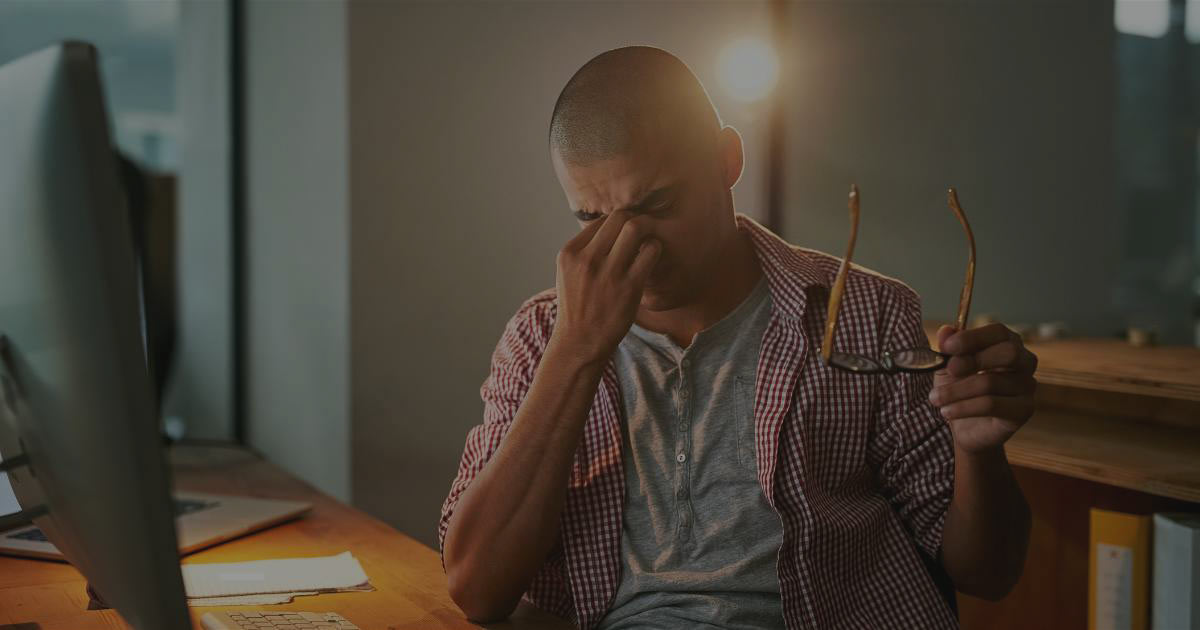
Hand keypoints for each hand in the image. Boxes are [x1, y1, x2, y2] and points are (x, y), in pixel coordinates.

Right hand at [550, 210, 660, 365]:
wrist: (579, 342)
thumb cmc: (577, 307)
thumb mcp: (568, 274)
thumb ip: (584, 251)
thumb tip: (609, 228)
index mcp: (570, 253)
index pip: (600, 220)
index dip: (616, 222)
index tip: (625, 231)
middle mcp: (587, 259)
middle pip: (619, 217)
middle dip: (634, 219)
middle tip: (641, 231)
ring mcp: (608, 272)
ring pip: (636, 228)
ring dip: (647, 231)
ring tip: (646, 242)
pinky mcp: (629, 286)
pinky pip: (651, 251)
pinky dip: (655, 249)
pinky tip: (651, 258)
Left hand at [928, 323, 1037, 453]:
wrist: (964, 428)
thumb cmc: (960, 390)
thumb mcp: (948, 366)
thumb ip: (948, 347)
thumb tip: (946, 330)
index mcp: (1008, 343)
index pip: (999, 332)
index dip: (973, 337)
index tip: (947, 346)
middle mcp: (1025, 362)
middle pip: (1009, 352)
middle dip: (974, 359)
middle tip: (949, 369)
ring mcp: (1027, 387)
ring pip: (991, 382)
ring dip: (957, 390)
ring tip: (935, 398)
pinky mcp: (1023, 410)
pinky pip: (992, 405)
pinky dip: (964, 407)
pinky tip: (947, 411)